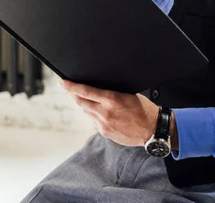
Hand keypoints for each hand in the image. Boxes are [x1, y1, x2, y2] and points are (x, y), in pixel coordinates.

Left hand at [60, 80, 177, 147]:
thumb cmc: (143, 109)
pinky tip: (101, 111)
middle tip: (68, 88)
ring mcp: (103, 124)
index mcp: (111, 99)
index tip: (62, 82)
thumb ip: (112, 92)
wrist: (151, 130)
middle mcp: (104, 112)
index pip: (85, 91)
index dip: (71, 86)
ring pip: (87, 111)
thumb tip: (99, 87)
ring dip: (85, 104)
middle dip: (72, 94)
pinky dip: (95, 114)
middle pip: (81, 102)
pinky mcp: (105, 133)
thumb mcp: (128, 94)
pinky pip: (95, 121)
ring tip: (87, 99)